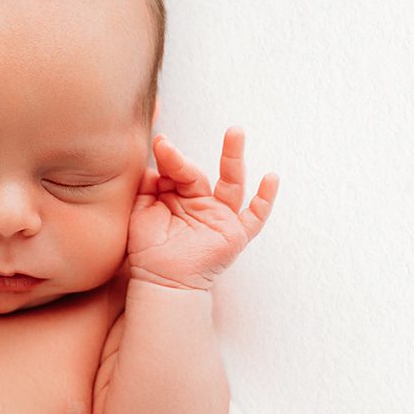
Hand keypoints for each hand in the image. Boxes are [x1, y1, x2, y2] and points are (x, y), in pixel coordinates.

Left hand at [126, 127, 278, 291]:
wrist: (159, 284)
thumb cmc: (148, 252)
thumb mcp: (141, 214)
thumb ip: (145, 189)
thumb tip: (150, 165)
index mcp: (180, 197)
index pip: (178, 172)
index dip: (170, 159)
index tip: (160, 143)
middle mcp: (202, 203)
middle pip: (201, 173)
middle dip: (193, 154)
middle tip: (196, 130)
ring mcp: (220, 217)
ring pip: (231, 184)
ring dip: (233, 158)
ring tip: (236, 133)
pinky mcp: (234, 235)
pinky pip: (255, 217)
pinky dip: (264, 199)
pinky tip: (271, 179)